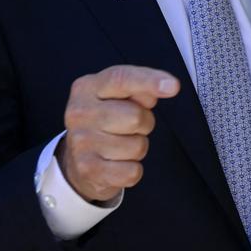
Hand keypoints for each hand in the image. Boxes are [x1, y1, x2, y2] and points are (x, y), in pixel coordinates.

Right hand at [58, 65, 179, 201]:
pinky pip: (132, 171)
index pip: (121, 78)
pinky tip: (117, 163)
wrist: (77, 158)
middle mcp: (79, 113)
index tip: (174, 86)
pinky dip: (132, 170)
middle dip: (145, 123)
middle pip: (135, 116)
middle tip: (131, 126)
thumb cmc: (107, 118)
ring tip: (121, 144)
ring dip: (138, 147)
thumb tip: (166, 86)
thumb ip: (140, 87)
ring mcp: (81, 143)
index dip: (149, 81)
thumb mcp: (117, 95)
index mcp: (87, 88)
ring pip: (137, 146)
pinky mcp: (88, 170)